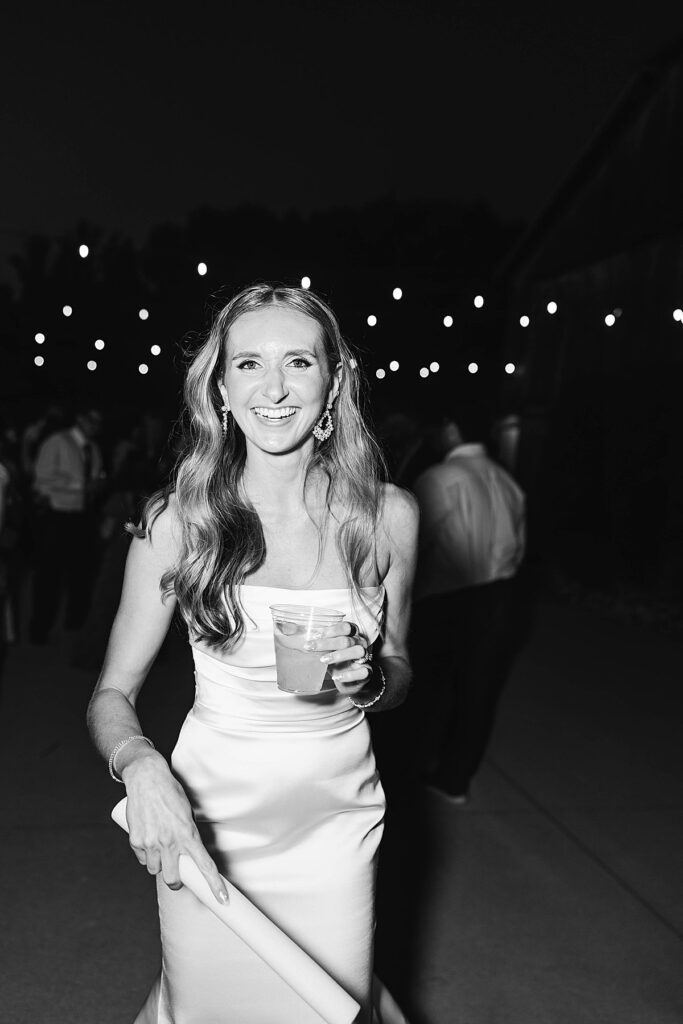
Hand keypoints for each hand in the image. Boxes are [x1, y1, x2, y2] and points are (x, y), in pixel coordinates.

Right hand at [122, 754, 227, 904]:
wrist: (147, 777)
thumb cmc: (170, 792)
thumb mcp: (187, 812)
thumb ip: (188, 834)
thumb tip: (188, 853)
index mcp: (188, 834)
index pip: (205, 865)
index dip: (214, 885)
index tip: (223, 899)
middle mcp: (170, 841)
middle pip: (173, 879)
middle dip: (175, 882)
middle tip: (177, 877)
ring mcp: (151, 843)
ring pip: (155, 870)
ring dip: (158, 864)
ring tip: (159, 846)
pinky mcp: (136, 840)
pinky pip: (142, 858)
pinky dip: (145, 854)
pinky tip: (148, 838)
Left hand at [304, 621, 372, 699]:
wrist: (354, 680)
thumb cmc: (338, 660)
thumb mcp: (327, 649)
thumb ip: (313, 639)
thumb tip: (288, 629)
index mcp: (352, 634)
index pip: (346, 627)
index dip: (331, 630)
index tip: (314, 635)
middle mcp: (360, 643)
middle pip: (346, 639)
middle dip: (327, 643)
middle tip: (310, 647)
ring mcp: (365, 657)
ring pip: (357, 651)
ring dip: (339, 655)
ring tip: (323, 660)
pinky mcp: (367, 672)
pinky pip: (363, 671)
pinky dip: (349, 674)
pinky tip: (336, 676)